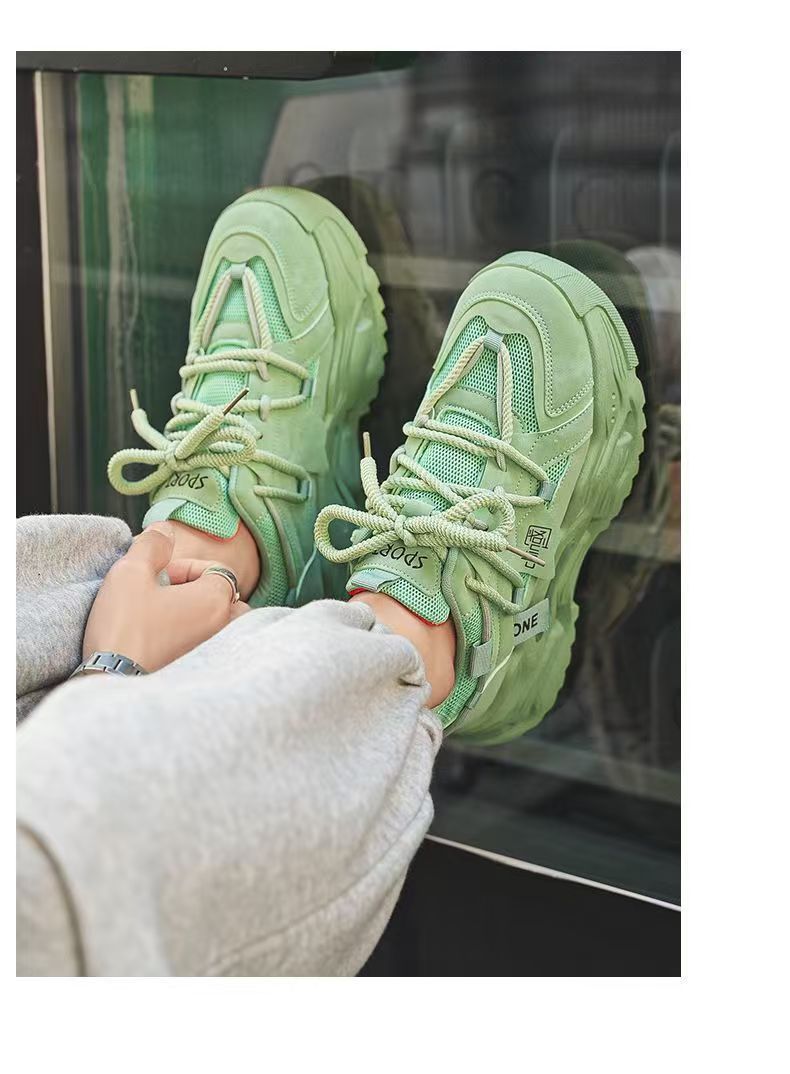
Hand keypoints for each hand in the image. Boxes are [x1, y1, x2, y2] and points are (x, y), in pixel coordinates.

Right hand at [82, 522, 248, 672]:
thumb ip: (152, 545)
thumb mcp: (130, 573)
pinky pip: (214, 649)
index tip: (160, 577)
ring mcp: (215, 653)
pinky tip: (169, 641)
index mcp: (215, 601)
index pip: (219, 571)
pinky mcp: (201, 673)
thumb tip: (166, 530)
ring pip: (226, 627)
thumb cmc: (124, 626)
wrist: (111, 682)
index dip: (188, 567)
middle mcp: (224, 628)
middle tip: (170, 596)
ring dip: (206, 617)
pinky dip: (200, 640)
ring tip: (172, 618)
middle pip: (231, 600)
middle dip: (205, 592)